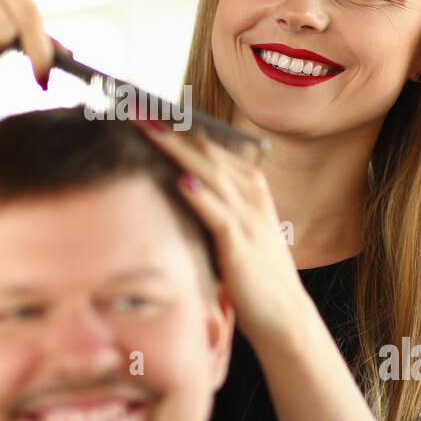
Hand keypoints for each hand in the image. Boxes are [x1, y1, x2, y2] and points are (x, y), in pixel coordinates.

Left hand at [133, 118, 316, 345]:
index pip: (208, 143)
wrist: (284, 317)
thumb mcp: (231, 226)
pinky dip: (201, 196)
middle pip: (206, 150)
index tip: (144, 104)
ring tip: (150, 126)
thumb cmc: (251, 272)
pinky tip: (181, 180)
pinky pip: (219, 215)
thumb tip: (172, 179)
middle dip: (171, 126)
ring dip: (178, 148)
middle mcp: (250, 194)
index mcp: (248, 185)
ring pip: (210, 173)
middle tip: (136, 103)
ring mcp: (249, 218)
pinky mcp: (242, 247)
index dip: (177, 123)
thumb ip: (210, 201)